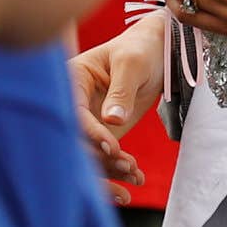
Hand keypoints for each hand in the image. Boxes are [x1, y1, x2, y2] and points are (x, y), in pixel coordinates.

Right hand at [70, 13, 164, 195]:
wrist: (156, 53)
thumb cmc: (140, 49)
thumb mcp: (132, 63)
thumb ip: (121, 90)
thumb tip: (111, 119)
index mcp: (70, 79)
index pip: (74, 112)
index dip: (91, 132)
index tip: (113, 147)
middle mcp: (72, 103)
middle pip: (75, 138)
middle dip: (99, 158)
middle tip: (129, 167)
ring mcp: (86, 121)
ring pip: (88, 153)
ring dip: (110, 169)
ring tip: (136, 175)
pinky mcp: (101, 133)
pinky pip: (103, 157)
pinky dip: (117, 170)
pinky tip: (136, 178)